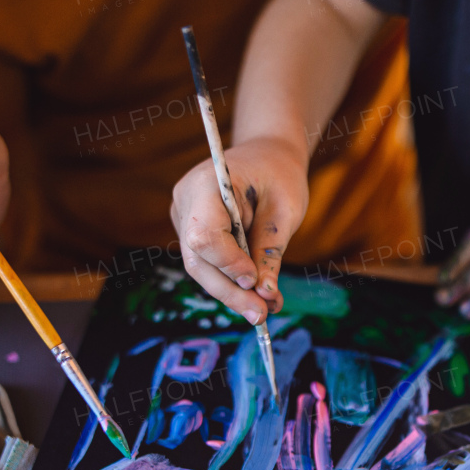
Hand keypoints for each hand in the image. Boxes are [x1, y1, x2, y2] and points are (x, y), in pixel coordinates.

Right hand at [171, 136, 308, 322]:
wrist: (267, 154)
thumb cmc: (279, 175)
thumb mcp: (285, 210)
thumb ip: (270, 250)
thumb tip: (263, 293)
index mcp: (208, 182)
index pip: (204, 235)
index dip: (227, 264)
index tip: (255, 281)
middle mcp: (186, 200)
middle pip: (198, 260)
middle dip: (230, 292)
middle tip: (263, 315)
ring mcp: (183, 216)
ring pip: (200, 268)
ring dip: (232, 294)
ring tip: (266, 308)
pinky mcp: (190, 231)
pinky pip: (206, 263)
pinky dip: (230, 282)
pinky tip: (257, 295)